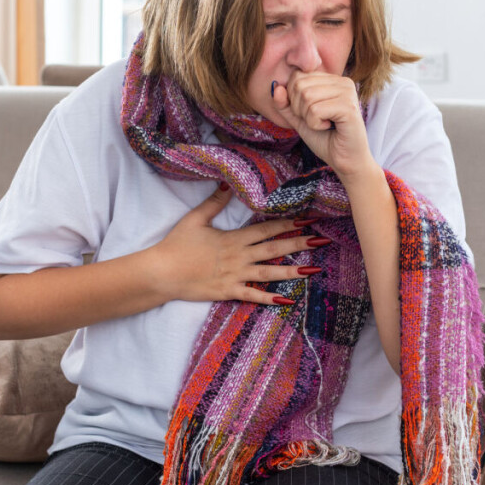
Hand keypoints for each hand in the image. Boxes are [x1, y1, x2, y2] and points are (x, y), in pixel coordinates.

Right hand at [149, 184, 325, 304]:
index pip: (266, 228)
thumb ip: (213, 203)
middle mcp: (239, 256)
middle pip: (274, 249)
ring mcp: (236, 276)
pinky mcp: (229, 292)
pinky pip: (253, 295)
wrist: (162, 273)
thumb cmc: (176, 245)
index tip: (307, 218)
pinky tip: (287, 300)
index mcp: (233, 238)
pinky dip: (269, 298)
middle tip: (321, 241)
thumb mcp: (195, 219)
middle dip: (299, 244)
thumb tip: (226, 184)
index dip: (287, 223)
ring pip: (269, 273)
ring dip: (293, 271)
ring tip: (314, 270)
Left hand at [271, 72, 376, 178]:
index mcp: (332, 80)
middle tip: (317, 121)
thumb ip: (284, 104)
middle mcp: (342, 81)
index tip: (311, 114)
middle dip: (299, 109)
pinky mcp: (349, 107)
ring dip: (308, 118)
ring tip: (324, 124)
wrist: (345, 161)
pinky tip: (329, 127)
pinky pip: (315, 110)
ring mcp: (347, 92)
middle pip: (300, 85)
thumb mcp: (298, 119)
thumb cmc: (325, 139)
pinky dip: (315, 124)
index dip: (294, 99)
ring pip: (306, 96)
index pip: (297, 76)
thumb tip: (276, 87)